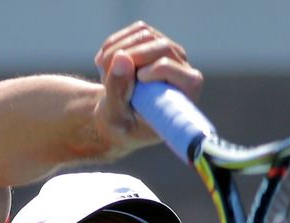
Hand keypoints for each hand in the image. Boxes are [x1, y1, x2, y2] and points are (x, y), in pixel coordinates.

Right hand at [93, 21, 203, 153]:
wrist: (117, 115)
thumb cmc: (121, 124)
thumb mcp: (115, 117)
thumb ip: (118, 92)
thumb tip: (122, 58)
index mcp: (184, 98)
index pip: (186, 76)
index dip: (159, 70)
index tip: (138, 79)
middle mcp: (183, 72)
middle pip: (163, 48)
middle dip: (131, 56)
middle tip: (106, 72)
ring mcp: (171, 54)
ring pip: (147, 36)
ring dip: (118, 50)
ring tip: (103, 71)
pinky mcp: (157, 42)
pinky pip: (138, 30)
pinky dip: (115, 43)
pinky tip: (104, 61)